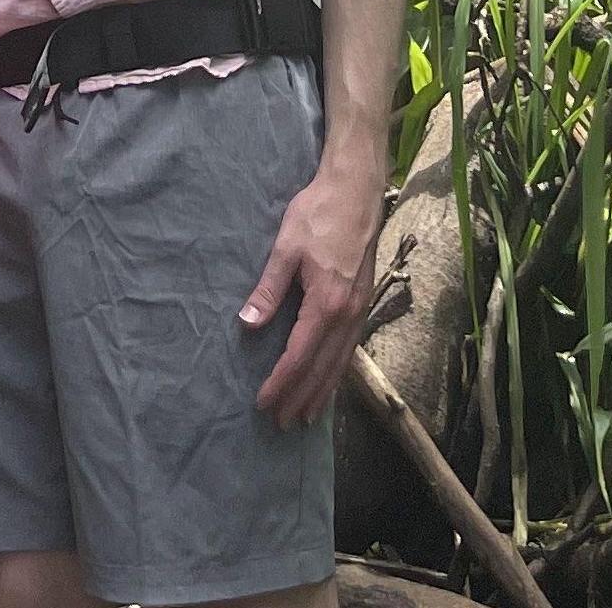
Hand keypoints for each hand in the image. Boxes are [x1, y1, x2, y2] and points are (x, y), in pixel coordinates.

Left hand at [240, 154, 382, 428]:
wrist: (357, 189)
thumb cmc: (318, 213)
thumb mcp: (286, 248)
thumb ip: (268, 289)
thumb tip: (247, 324)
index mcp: (326, 304)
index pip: (299, 357)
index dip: (280, 383)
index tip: (264, 403)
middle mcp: (347, 315)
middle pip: (321, 369)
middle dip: (301, 397)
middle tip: (282, 423)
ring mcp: (360, 311)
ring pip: (339, 364)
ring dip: (322, 392)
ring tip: (306, 415)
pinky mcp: (364, 302)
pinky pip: (350, 349)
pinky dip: (337, 372)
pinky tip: (329, 379)